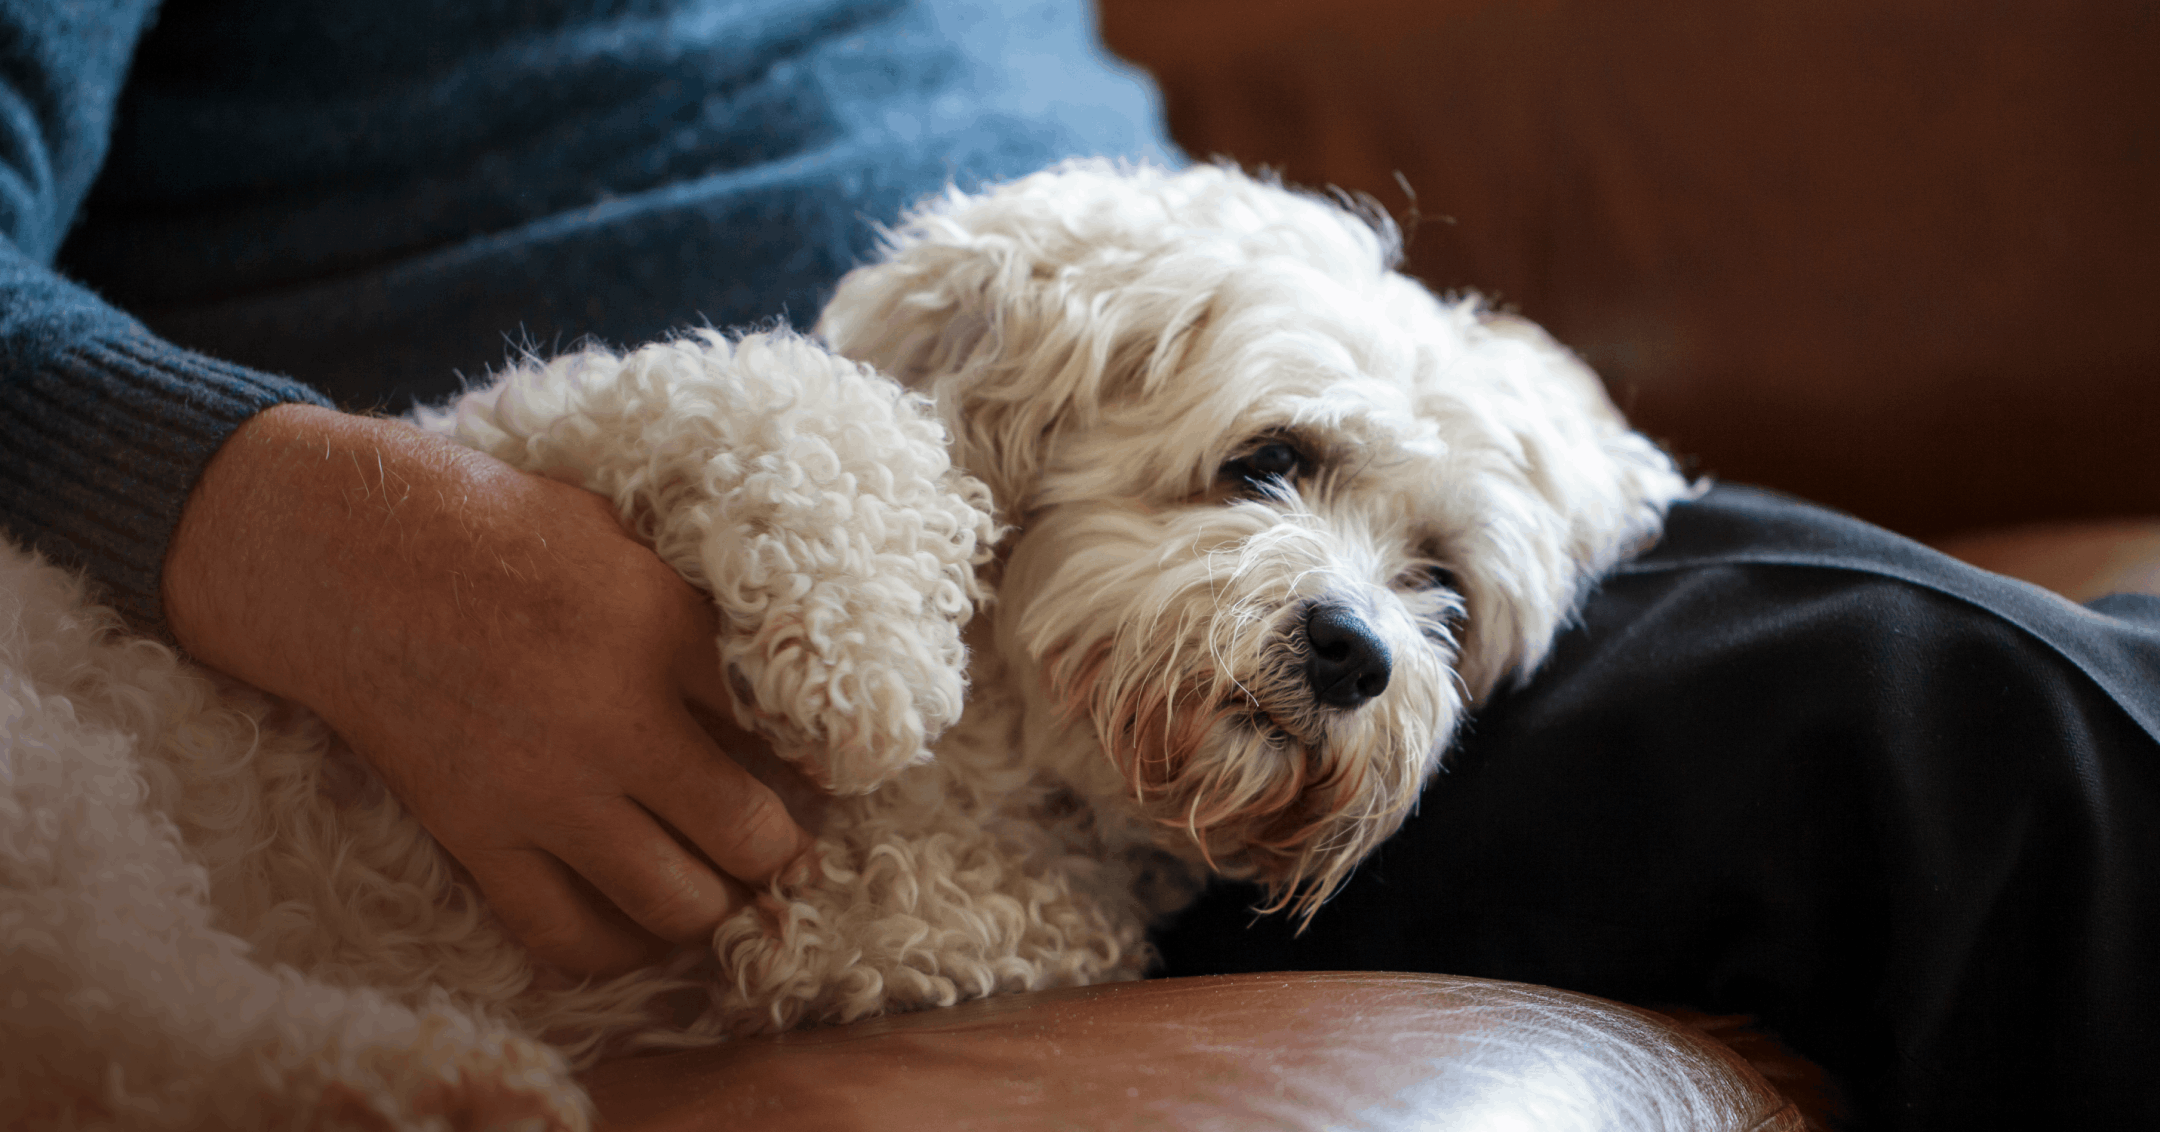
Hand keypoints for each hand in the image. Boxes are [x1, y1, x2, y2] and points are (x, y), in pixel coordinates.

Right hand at [163, 404, 813, 976]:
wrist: (355, 558)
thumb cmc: (500, 531)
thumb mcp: (626, 545)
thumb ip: (699, 623)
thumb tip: (774, 702)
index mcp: (664, 634)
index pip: (786, 729)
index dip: (823, 759)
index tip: (827, 771)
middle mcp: (615, 725)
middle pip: (749, 835)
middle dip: (784, 851)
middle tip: (786, 845)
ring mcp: (545, 792)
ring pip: (675, 902)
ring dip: (717, 905)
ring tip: (723, 886)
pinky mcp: (480, 836)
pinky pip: (567, 935)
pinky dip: (619, 946)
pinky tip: (640, 921)